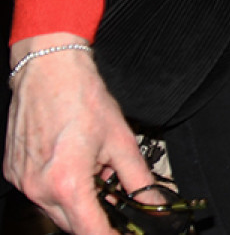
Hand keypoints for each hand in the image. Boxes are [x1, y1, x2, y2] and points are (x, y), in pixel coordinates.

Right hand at [5, 40, 151, 234]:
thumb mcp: (121, 142)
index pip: (91, 231)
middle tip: (117, 197)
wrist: (49, 71)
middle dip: (98, 216)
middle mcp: (38, 188)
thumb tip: (154, 204)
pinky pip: (39, 192)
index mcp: (67, 183)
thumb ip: (139, 180)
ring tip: (97, 170)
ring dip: (79, 200)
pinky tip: (75, 164)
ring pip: (55, 209)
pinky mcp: (13, 172)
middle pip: (72, 224)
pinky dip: (60, 187)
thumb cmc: (82, 99)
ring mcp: (21, 181)